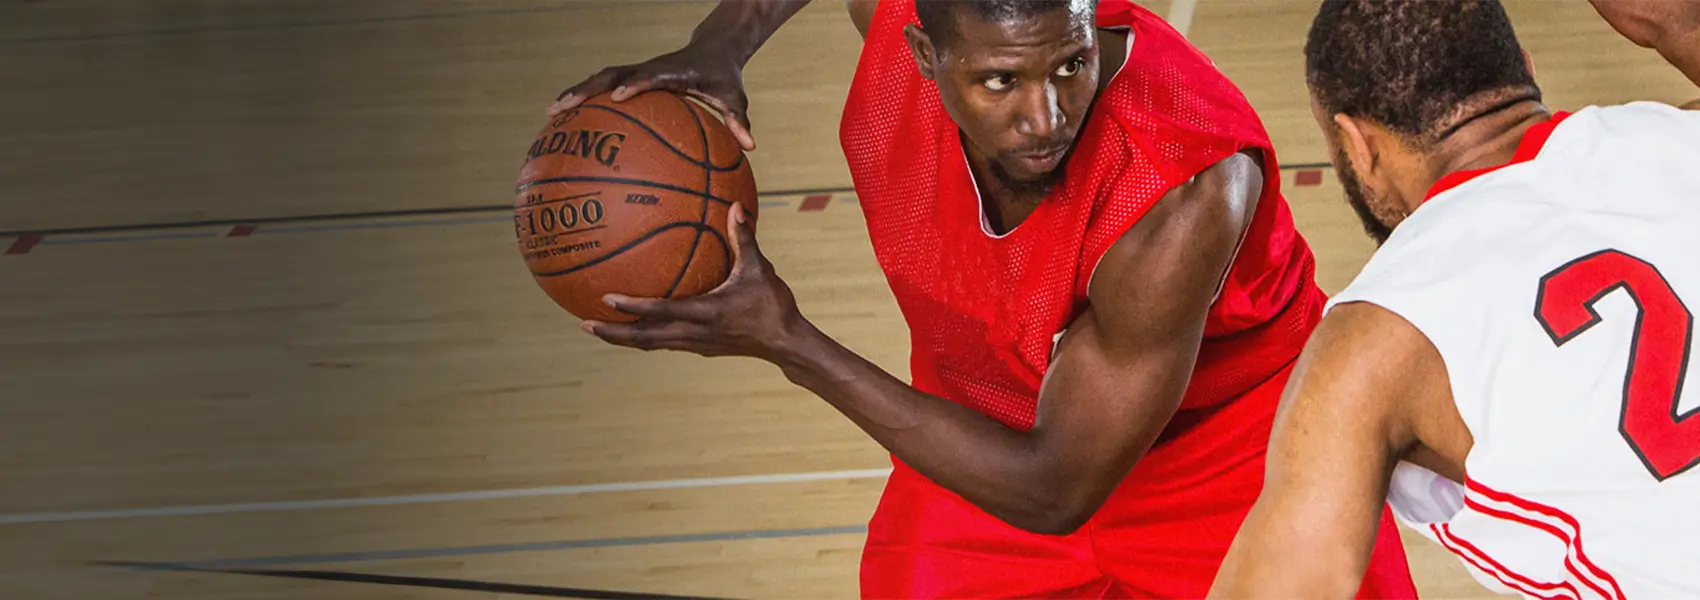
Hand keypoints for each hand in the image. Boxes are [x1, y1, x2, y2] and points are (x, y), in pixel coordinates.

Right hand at [548, 44, 756, 150]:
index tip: (618, 97)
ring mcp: (638, 72)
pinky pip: (605, 87)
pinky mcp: (633, 77)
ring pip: (601, 78)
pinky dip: (585, 99)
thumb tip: (750, 146)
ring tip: (551, 112)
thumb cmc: (724, 77)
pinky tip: (567, 121)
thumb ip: (739, 120)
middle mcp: (649, 69)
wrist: (714, 48)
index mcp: (672, 72)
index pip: (651, 76)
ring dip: (577, 92)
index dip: (635, 84)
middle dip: (586, 89)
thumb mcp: (735, 97)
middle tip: (560, 107)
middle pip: (611, 74)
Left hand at [581, 204, 806, 361]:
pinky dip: (643, 336)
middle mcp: (694, 333)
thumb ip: (743, 238)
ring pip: (650, 344)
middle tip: (584, 323)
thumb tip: (735, 206)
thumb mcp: (759, 269)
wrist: (786, 343)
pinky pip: (663, 342)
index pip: (661, 311)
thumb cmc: (773, 305)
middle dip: (613, 333)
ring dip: (622, 338)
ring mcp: (694, 344)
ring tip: (595, 328)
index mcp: (706, 313)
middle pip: (644, 339)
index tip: (606, 298)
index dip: (633, 307)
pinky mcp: (699, 348)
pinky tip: (632, 326)